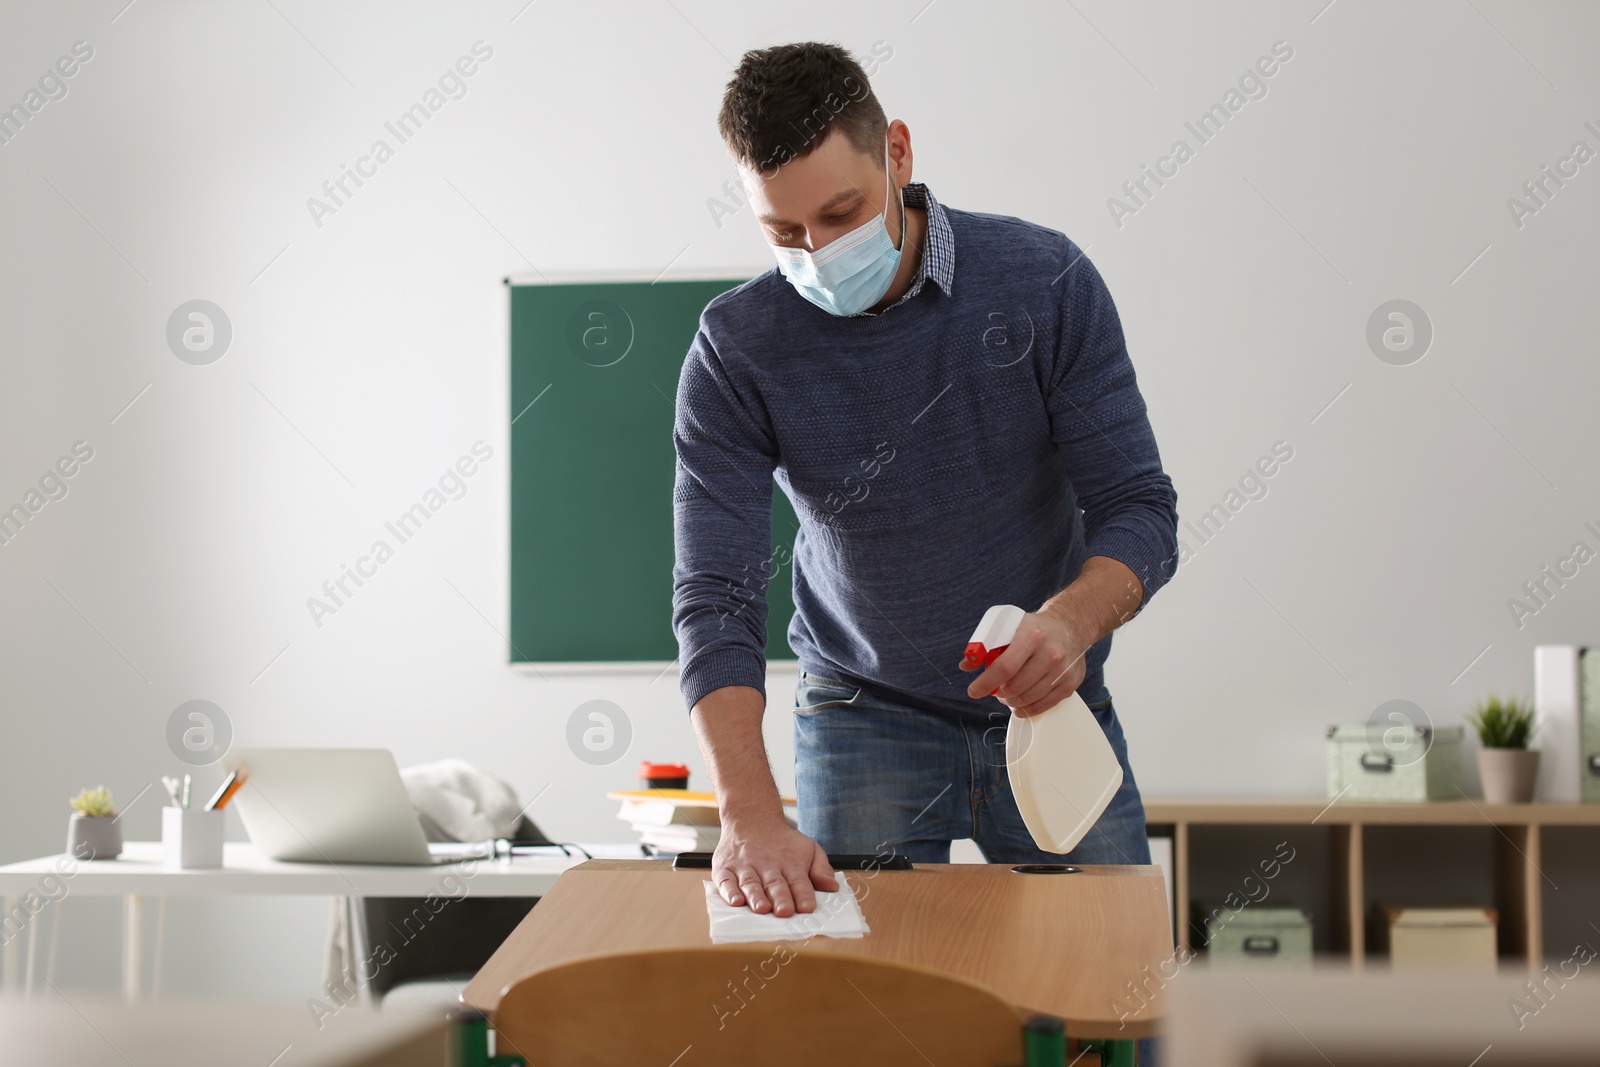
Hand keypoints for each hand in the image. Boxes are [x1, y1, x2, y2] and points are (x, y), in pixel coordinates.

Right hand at [712, 816, 838, 916]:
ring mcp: (745, 866)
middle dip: (780, 898)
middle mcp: (767, 864)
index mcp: (790, 862)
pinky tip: (735, 900)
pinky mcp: (725, 868)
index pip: (798, 881)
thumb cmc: (782, 842)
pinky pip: (725, 881)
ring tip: (762, 908)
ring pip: (751, 883)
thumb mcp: (808, 848)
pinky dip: (729, 891)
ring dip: (756, 896)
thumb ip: (821, 868)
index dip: (803, 894)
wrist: (751, 818)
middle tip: (785, 911)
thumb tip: (832, 886)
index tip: (808, 908)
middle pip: (775, 884)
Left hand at [960, 607, 1086, 716]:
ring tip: (1007, 695)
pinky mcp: (1070, 682)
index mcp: (1031, 635)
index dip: (985, 683)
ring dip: (1012, 702)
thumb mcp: (1009, 627)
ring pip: (1028, 698)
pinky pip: (1044, 705)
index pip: (1004, 667)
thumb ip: (986, 646)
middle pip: (1015, 687)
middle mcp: (1050, 653)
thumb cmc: (1034, 629)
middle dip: (999, 693)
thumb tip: (966, 665)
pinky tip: (1020, 706)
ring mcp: (1062, 669)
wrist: (1069, 626)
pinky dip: (1028, 709)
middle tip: (995, 691)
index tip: (974, 691)